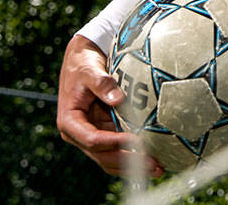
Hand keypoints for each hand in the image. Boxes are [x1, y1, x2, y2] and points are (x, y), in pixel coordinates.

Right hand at [56, 34, 163, 176]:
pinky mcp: (105, 133)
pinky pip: (119, 150)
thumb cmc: (84, 65)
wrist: (83, 60)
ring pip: (112, 158)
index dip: (113, 143)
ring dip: (133, 165)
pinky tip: (154, 158)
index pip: (92, 139)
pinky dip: (134, 156)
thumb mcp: (90, 71)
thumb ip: (102, 84)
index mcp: (70, 122)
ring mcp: (92, 136)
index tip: (135, 141)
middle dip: (128, 161)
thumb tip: (118, 99)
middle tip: (153, 164)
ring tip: (158, 168)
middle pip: (103, 155)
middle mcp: (79, 134)